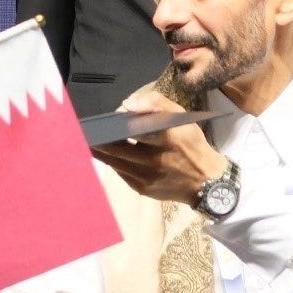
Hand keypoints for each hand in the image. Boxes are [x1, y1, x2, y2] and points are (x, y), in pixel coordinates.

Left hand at [91, 90, 223, 205]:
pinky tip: (105, 152)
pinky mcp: (142, 189)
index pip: (135, 128)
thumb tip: (126, 104)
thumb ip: (155, 103)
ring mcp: (147, 177)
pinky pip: (119, 172)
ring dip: (99, 149)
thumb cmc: (191, 144)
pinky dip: (112, 160)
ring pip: (113, 160)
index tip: (101, 119)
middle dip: (98, 138)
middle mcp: (155, 160)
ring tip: (89, 138)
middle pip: (115, 147)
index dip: (114, 123)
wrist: (207, 182)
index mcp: (167, 138)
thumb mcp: (181, 117)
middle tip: (85, 129)